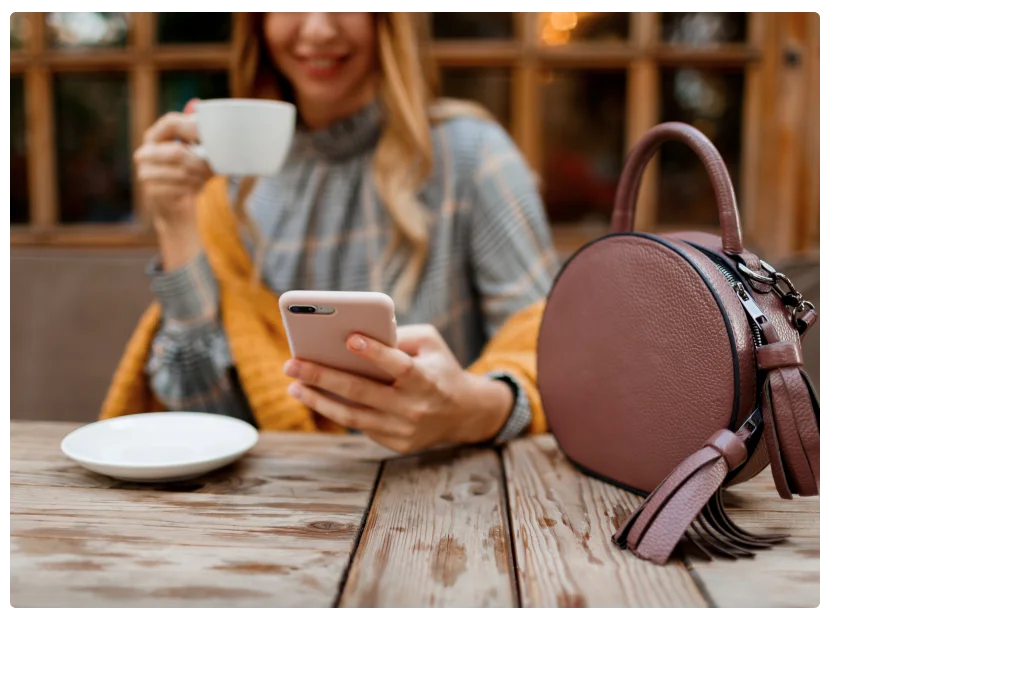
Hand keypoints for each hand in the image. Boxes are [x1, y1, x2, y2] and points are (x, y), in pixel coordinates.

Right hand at [134, 98, 212, 236]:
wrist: (177, 208)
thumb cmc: (188, 174)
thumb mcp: (196, 150)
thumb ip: (194, 128)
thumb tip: (196, 103)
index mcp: (154, 137)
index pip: (170, 123)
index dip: (192, 129)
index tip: (209, 140)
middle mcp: (145, 153)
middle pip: (177, 152)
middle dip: (199, 162)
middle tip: (212, 167)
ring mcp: (145, 174)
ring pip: (181, 172)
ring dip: (199, 177)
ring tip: (206, 178)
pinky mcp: (152, 192)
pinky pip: (180, 188)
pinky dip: (193, 188)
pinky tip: (197, 188)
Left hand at [283, 324, 514, 454]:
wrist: (464, 413)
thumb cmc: (439, 369)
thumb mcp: (430, 344)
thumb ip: (399, 336)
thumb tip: (355, 335)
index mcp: (426, 379)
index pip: (398, 366)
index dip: (375, 353)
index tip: (349, 337)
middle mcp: (414, 407)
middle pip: (362, 391)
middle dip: (322, 376)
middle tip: (292, 363)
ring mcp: (404, 430)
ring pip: (353, 416)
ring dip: (318, 400)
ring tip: (294, 385)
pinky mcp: (397, 444)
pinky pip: (360, 426)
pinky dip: (335, 411)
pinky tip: (315, 397)